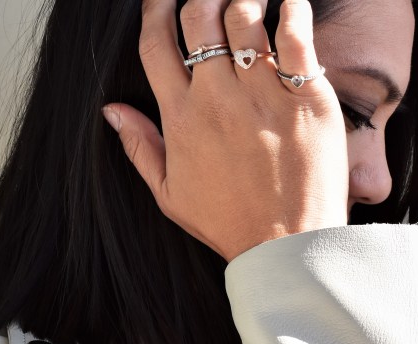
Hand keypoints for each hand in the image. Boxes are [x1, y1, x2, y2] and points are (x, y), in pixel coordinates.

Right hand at [103, 0, 348, 261]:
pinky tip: (290, 6)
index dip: (155, 11)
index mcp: (181, 119)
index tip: (162, 1)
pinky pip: (297, 35)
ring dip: (241, 0)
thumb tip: (111, 110)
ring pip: (244, 16)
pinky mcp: (306, 100)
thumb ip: (140, 148)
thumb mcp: (170, 195)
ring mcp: (264, 97)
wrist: (284, 245)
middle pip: (197, 17)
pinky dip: (293, 10)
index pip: (157, 44)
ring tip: (246, 5)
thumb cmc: (228, 223)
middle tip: (209, 2)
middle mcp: (218, 99)